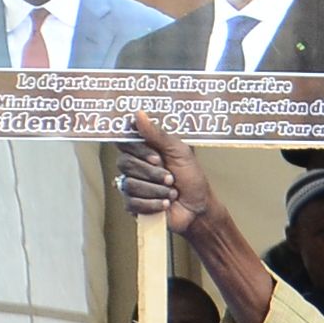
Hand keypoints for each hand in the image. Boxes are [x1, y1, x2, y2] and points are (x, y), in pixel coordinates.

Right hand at [113, 115, 213, 233]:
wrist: (199, 208)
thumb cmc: (192, 179)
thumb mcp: (179, 152)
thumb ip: (158, 134)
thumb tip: (138, 114)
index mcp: (143, 150)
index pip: (124, 143)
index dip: (139, 151)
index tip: (158, 158)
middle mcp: (134, 166)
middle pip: (125, 163)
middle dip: (153, 173)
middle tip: (171, 178)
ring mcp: (131, 185)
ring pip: (130, 184)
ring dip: (157, 189)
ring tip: (172, 192)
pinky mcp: (132, 205)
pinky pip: (132, 202)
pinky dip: (153, 203)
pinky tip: (165, 203)